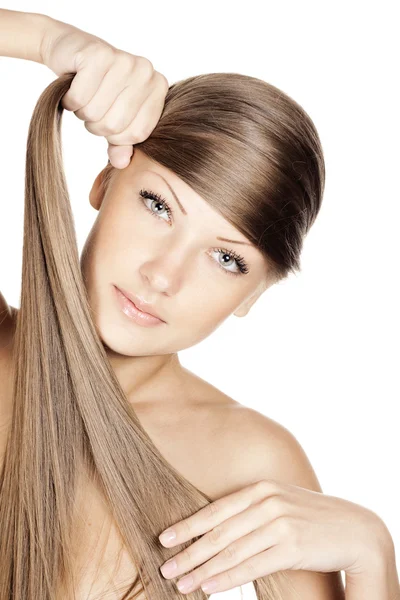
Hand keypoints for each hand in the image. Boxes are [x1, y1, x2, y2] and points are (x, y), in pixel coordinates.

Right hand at [40, 18, 167, 167]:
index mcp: (157, 88)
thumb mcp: (114, 117)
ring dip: (82, 111)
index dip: (117, 138)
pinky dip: (70, 99)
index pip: (137, 134)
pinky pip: (80, 97)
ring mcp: (123, 60)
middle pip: (115, 125)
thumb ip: (122, 143)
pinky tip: (73, 86)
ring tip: (84, 96)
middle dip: (96, 124)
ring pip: (95, 112)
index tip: (108, 122)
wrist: (71, 52)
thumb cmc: (98, 89)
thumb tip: (122, 164)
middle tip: (92, 107)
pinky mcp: (98, 54)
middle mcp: (145, 71)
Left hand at [158, 478, 390, 594]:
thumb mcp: (280, 504)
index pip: (216, 509)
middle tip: (165, 567)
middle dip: (189, 551)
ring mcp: (280, 523)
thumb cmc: (311, 518)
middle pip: (219, 531)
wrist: (354, 528)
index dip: (188, 525)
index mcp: (261, 488)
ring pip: (231, 550)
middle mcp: (267, 502)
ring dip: (202, 570)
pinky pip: (251, 565)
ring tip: (181, 583)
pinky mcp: (292, 546)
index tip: (164, 539)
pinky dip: (227, 578)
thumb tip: (219, 530)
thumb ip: (253, 510)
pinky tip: (209, 587)